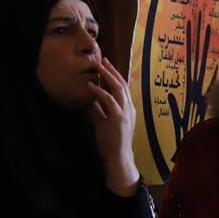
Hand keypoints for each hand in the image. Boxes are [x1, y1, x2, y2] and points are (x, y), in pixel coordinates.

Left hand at [87, 58, 139, 195]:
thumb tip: (89, 100)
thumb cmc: (112, 142)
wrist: (118, 157)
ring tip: (97, 67)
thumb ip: (98, 111)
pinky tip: (90, 85)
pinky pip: (109, 100)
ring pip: (118, 89)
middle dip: (112, 71)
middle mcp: (129, 108)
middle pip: (122, 84)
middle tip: (103, 60)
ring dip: (107, 76)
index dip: (115, 76)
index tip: (106, 66)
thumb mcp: (103, 123)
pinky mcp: (118, 118)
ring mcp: (125, 113)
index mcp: (128, 109)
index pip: (122, 88)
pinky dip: (99, 91)